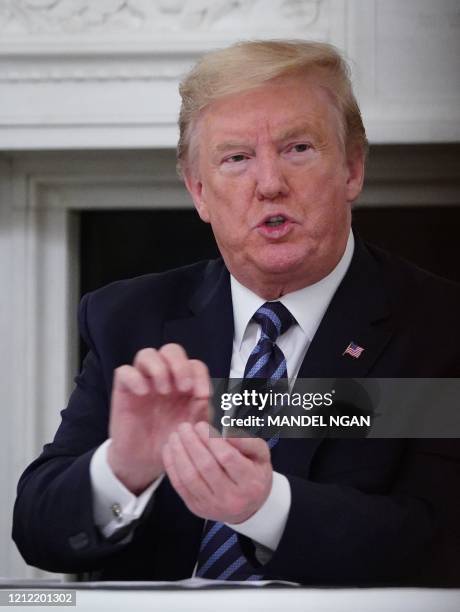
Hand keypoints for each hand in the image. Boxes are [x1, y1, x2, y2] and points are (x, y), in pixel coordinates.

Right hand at [108, 344, 210, 493]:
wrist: (146, 463)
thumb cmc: (172, 442)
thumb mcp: (194, 429)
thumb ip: (205, 412)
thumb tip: (209, 396)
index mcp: (184, 384)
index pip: (194, 364)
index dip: (200, 375)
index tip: (203, 395)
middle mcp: (164, 378)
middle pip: (171, 350)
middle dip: (180, 365)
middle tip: (184, 387)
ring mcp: (142, 381)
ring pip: (147, 354)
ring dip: (159, 368)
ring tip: (164, 391)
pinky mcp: (123, 390)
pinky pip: (124, 371)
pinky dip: (134, 377)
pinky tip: (143, 393)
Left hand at [162, 421, 272, 523]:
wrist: (249, 507)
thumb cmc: (254, 474)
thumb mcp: (261, 455)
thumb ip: (247, 440)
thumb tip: (226, 432)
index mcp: (250, 482)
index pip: (227, 458)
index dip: (211, 439)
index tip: (201, 425)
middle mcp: (232, 497)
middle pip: (205, 466)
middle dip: (191, 443)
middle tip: (185, 427)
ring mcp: (212, 505)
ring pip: (189, 477)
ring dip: (178, 453)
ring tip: (175, 436)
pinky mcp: (197, 508)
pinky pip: (180, 486)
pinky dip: (171, 466)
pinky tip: (169, 450)